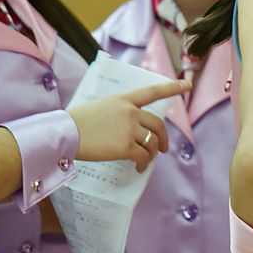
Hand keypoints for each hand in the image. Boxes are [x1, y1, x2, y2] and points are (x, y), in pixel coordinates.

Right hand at [68, 79, 189, 168]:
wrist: (66, 132)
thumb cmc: (77, 122)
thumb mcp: (100, 107)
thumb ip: (118, 113)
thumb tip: (129, 129)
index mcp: (124, 99)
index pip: (152, 91)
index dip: (172, 88)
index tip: (187, 85)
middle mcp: (130, 112)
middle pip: (158, 124)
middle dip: (163, 138)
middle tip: (162, 149)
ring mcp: (130, 129)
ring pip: (152, 142)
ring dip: (151, 154)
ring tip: (144, 161)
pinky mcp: (126, 146)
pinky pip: (143, 156)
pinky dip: (144, 164)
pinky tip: (139, 168)